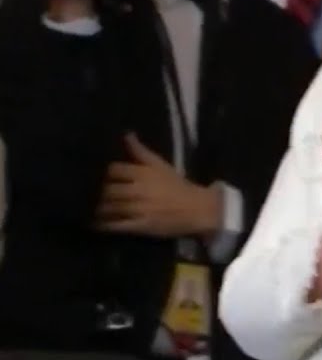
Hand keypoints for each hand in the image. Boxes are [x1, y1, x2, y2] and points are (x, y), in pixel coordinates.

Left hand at [97, 133, 221, 237]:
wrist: (197, 208)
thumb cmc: (177, 186)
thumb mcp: (160, 165)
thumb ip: (141, 151)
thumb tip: (126, 134)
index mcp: (143, 173)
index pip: (114, 170)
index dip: (103, 173)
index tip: (94, 175)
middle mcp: (139, 190)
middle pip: (108, 189)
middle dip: (97, 192)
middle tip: (86, 194)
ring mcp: (139, 209)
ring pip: (110, 207)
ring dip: (97, 208)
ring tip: (88, 208)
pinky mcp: (140, 226)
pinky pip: (116, 225)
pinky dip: (103, 225)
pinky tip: (94, 224)